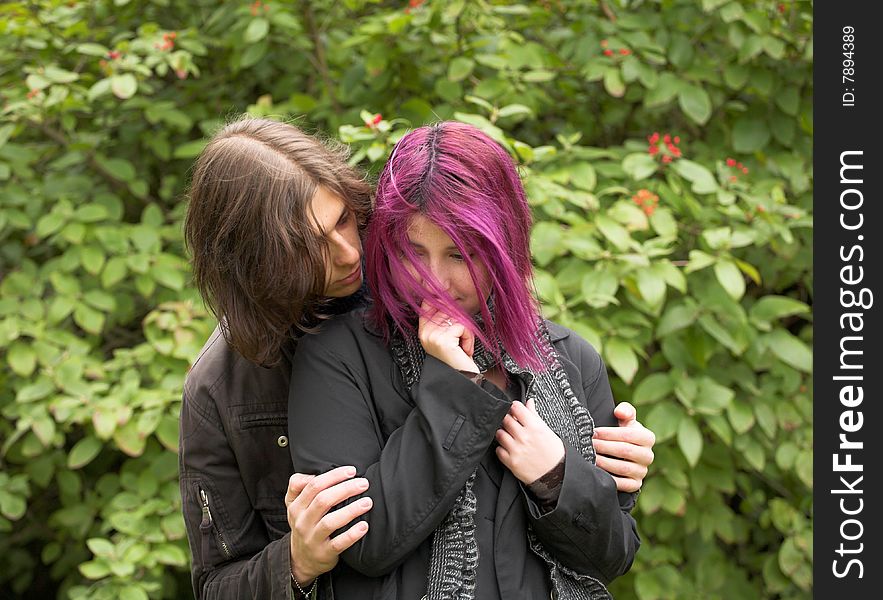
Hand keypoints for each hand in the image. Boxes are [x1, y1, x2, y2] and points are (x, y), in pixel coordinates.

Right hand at [285, 466, 372, 585]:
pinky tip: (364, 526)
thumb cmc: (305, 524)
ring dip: (351, 510)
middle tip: (364, 483)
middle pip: (323, 500)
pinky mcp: (323, 553)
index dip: (333, 476)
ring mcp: (312, 538)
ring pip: (330, 522)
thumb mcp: (295, 505)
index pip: (313, 486)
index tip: (352, 471)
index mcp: (296, 506)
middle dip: (345, 489)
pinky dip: (352, 534)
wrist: (300, 559)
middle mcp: (301, 521)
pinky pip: (338, 543)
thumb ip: (299, 485)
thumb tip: (316, 472)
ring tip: (367, 502)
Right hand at [418, 302, 477, 372]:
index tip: (448, 301)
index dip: (441, 301)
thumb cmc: (457, 359)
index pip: (427, 303)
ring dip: (466, 332)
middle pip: (446, 309)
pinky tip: (464, 350)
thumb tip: (448, 298)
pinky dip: (469, 338)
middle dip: (460, 322)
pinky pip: (463, 327)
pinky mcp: (444, 339)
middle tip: (460, 339)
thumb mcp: (446, 337)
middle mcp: (426, 333)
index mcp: (423, 331)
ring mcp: (433, 336)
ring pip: (457, 317)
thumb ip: (444, 319)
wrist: (462, 378)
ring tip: (462, 346)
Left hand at [495, 399, 564, 484]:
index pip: (516, 408)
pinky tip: (510, 448)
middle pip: (505, 419)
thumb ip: (534, 415)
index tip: (514, 410)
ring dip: (503, 433)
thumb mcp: (547, 431)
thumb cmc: (553, 453)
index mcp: (535, 427)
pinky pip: (498, 449)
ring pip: (499, 433)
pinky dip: (502, 448)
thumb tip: (529, 402)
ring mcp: (516, 449)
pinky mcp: (511, 462)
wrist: (555, 475)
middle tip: (512, 425)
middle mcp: (524, 437)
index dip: (514, 407)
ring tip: (511, 437)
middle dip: (508, 420)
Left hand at [592, 402, 655, 492]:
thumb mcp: (625, 419)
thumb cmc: (622, 433)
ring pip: (622, 468)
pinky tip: (596, 471)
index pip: (629, 434)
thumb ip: (625, 411)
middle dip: (604, 446)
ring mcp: (643, 472)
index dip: (609, 433)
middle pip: (625, 450)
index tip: (594, 432)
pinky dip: (609, 478)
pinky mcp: (635, 485)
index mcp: (648, 438)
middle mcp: (648, 456)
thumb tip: (619, 412)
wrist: (623, 454)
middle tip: (588, 443)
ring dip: (604, 462)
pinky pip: (623, 484)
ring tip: (590, 456)